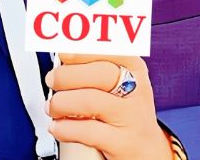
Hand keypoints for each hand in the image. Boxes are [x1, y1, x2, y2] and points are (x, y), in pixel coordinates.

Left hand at [46, 54, 171, 159]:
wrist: (147, 149)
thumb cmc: (125, 110)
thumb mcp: (119, 81)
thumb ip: (93, 65)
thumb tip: (62, 53)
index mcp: (134, 67)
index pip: (109, 50)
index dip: (82, 51)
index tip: (62, 54)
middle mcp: (136, 89)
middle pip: (99, 74)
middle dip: (66, 76)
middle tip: (52, 81)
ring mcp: (131, 116)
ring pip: (90, 101)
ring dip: (61, 103)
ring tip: (53, 107)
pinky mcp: (122, 142)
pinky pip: (88, 131)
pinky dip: (64, 128)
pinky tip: (58, 127)